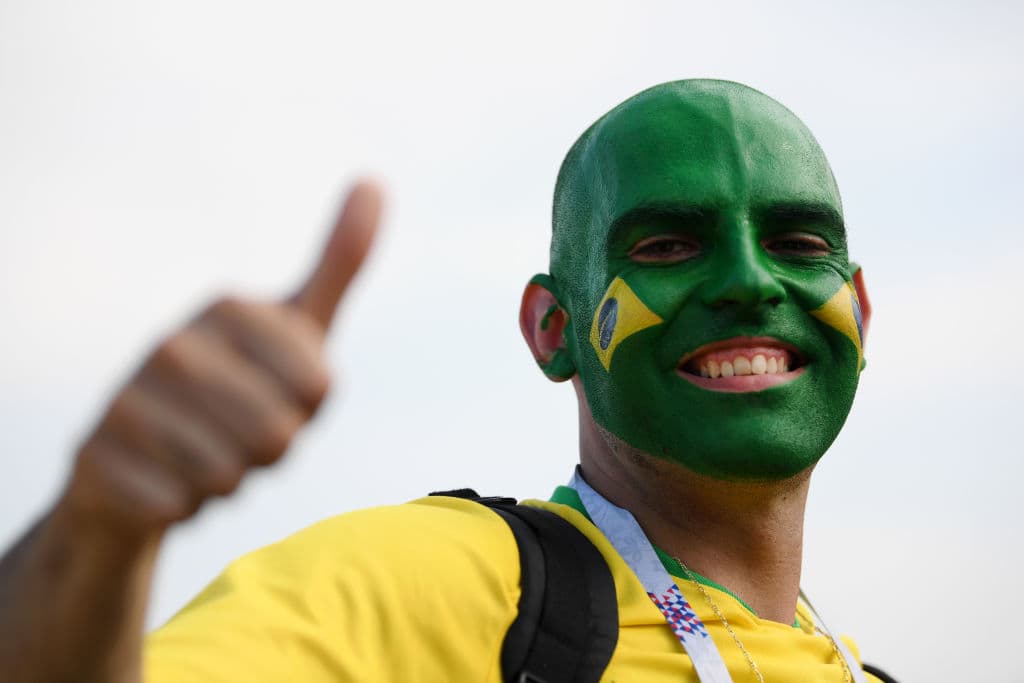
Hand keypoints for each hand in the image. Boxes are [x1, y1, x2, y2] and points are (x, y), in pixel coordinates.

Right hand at [60, 181, 382, 534]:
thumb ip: (340, 261)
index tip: (276, 391)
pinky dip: (181, 507)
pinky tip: (161, 479)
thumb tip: (376, 180)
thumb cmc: (240, 385)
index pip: (318, 388)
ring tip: (199, 451)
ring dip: (226, 481)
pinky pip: (177, 506)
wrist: (142, 452)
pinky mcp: (92, 454)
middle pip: (276, 436)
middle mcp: (172, 342)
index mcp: (229, 307)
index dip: (306, 409)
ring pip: (227, 476)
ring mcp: (125, 395)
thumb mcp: (298, 326)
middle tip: (238, 430)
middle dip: (270, 450)